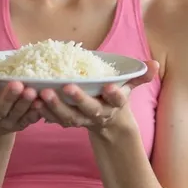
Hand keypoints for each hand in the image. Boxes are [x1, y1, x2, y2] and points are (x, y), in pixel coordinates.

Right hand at [0, 59, 41, 133]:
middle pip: (1, 108)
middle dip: (9, 96)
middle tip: (17, 84)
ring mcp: (9, 122)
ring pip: (17, 114)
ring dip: (25, 103)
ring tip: (32, 91)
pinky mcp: (23, 125)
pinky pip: (30, 120)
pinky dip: (36, 112)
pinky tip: (42, 102)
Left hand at [34, 60, 158, 132]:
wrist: (108, 122)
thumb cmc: (116, 96)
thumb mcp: (129, 86)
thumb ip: (140, 75)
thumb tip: (154, 64)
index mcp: (116, 103)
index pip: (119, 98)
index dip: (115, 94)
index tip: (110, 87)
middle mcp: (99, 113)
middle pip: (90, 109)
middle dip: (79, 99)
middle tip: (67, 87)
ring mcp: (82, 119)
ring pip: (69, 116)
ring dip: (55, 106)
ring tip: (42, 94)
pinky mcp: (67, 121)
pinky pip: (55, 119)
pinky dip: (44, 112)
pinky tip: (33, 102)